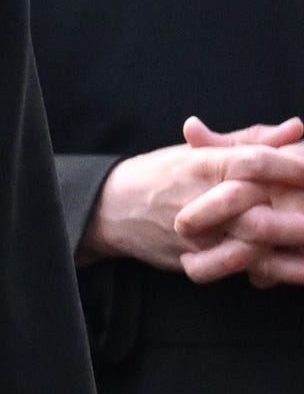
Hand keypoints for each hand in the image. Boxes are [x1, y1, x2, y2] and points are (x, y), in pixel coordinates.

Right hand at [174, 119, 303, 286]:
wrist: (109, 208)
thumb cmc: (158, 175)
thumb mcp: (198, 151)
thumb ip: (249, 140)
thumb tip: (295, 128)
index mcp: (202, 164)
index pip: (253, 159)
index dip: (290, 165)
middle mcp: (198, 196)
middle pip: (257, 199)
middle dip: (291, 206)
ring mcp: (195, 231)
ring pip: (249, 237)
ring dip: (279, 238)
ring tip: (300, 236)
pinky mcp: (191, 256)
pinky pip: (233, 265)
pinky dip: (260, 264)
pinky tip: (278, 260)